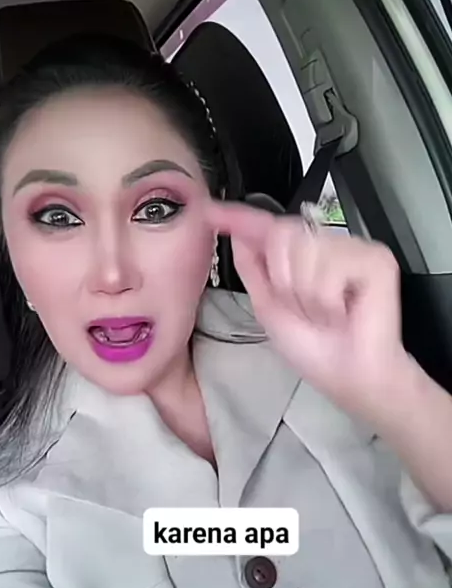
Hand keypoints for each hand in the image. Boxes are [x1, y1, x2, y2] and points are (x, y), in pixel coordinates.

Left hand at [207, 201, 410, 417]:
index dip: (239, 218)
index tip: (211, 210)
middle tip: (304, 310)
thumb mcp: (269, 308)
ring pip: (306, 250)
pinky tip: (344, 313)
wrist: (348, 377)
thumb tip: (237, 233)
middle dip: (282, 279)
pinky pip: (333, 265)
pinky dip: (328, 299)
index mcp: (303, 256)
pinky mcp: (376, 260)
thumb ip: (253, 268)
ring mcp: (354, 250)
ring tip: (327, 316)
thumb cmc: (316, 351)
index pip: (269, 228)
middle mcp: (329, 246)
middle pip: (284, 233)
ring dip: (306, 294)